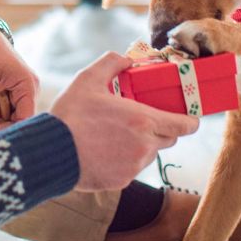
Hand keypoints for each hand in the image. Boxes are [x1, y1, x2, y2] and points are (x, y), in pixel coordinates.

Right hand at [50, 52, 199, 190]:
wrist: (50, 152)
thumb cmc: (70, 115)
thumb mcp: (88, 79)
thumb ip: (112, 63)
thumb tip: (126, 58)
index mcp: (143, 120)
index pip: (185, 125)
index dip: (191, 121)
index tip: (190, 117)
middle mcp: (144, 146)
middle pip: (169, 139)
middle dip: (162, 129)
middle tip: (144, 119)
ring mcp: (134, 166)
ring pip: (150, 154)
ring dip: (143, 144)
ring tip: (118, 134)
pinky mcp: (122, 182)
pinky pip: (133, 168)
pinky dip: (126, 159)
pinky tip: (106, 150)